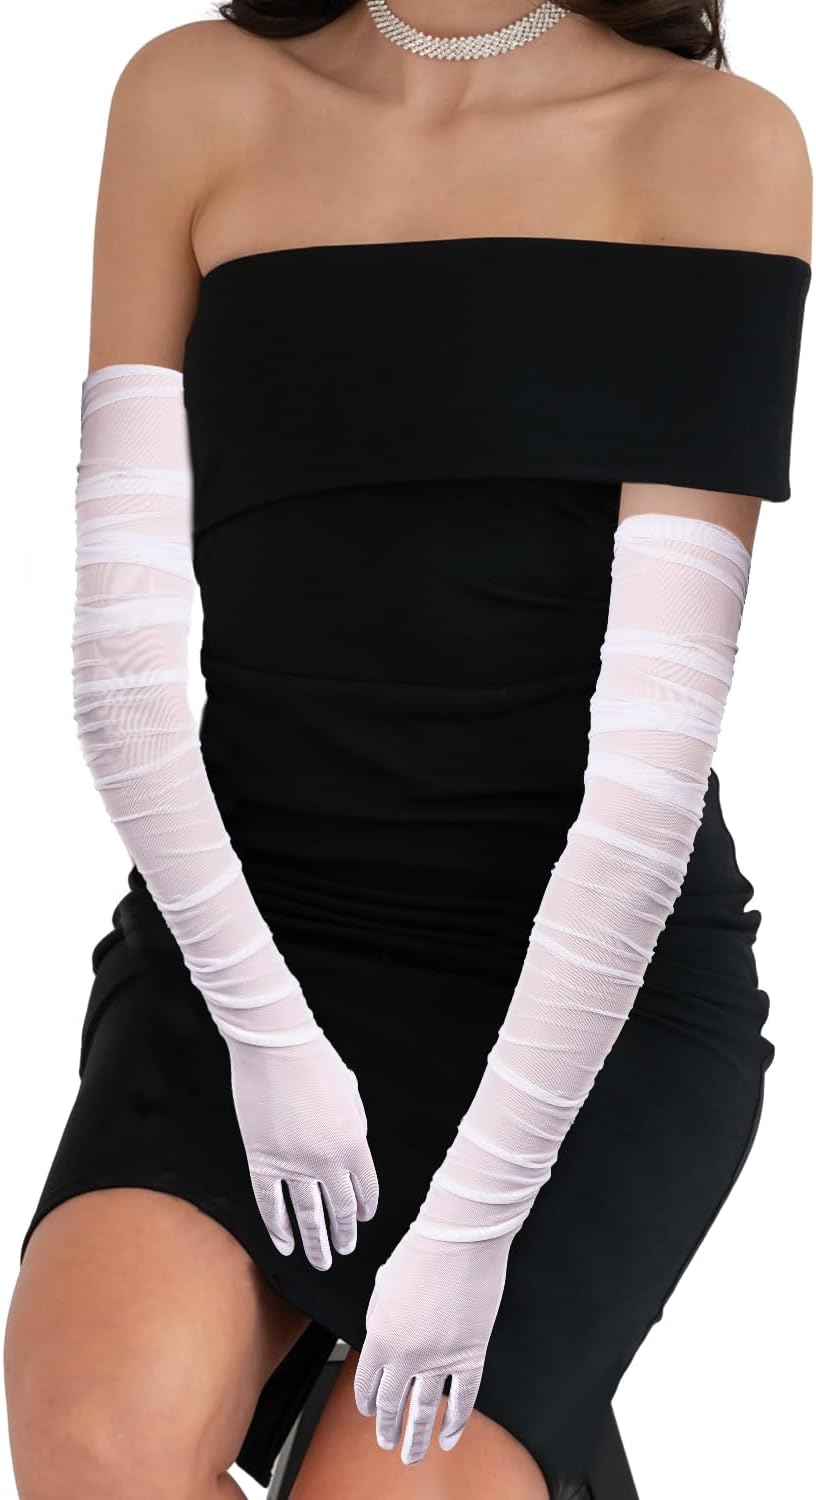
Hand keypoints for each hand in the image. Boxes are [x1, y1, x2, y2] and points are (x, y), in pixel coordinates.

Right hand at [225, 1030, 378, 1269]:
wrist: (276, 1047)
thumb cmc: (315, 1062)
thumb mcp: (349, 1094)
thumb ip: (353, 1125)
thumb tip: (351, 1147)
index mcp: (354, 1142)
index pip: (365, 1188)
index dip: (364, 1208)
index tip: (362, 1219)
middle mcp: (327, 1160)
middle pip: (340, 1209)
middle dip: (343, 1233)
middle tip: (344, 1250)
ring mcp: (293, 1164)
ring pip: (308, 1216)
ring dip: (316, 1242)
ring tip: (322, 1261)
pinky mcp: (261, 1161)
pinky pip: (271, 1205)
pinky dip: (279, 1228)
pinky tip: (286, 1247)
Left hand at [354, 1223, 512, 1463]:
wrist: (460, 1237)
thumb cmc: (421, 1250)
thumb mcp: (383, 1284)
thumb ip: (377, 1317)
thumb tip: (379, 1337)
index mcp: (380, 1336)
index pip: (367, 1384)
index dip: (367, 1403)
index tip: (370, 1412)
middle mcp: (407, 1355)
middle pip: (393, 1404)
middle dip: (387, 1428)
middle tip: (387, 1442)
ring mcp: (440, 1358)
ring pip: (425, 1411)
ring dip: (416, 1438)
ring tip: (412, 1455)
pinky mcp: (471, 1355)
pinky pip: (463, 1400)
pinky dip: (455, 1423)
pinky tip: (448, 1439)